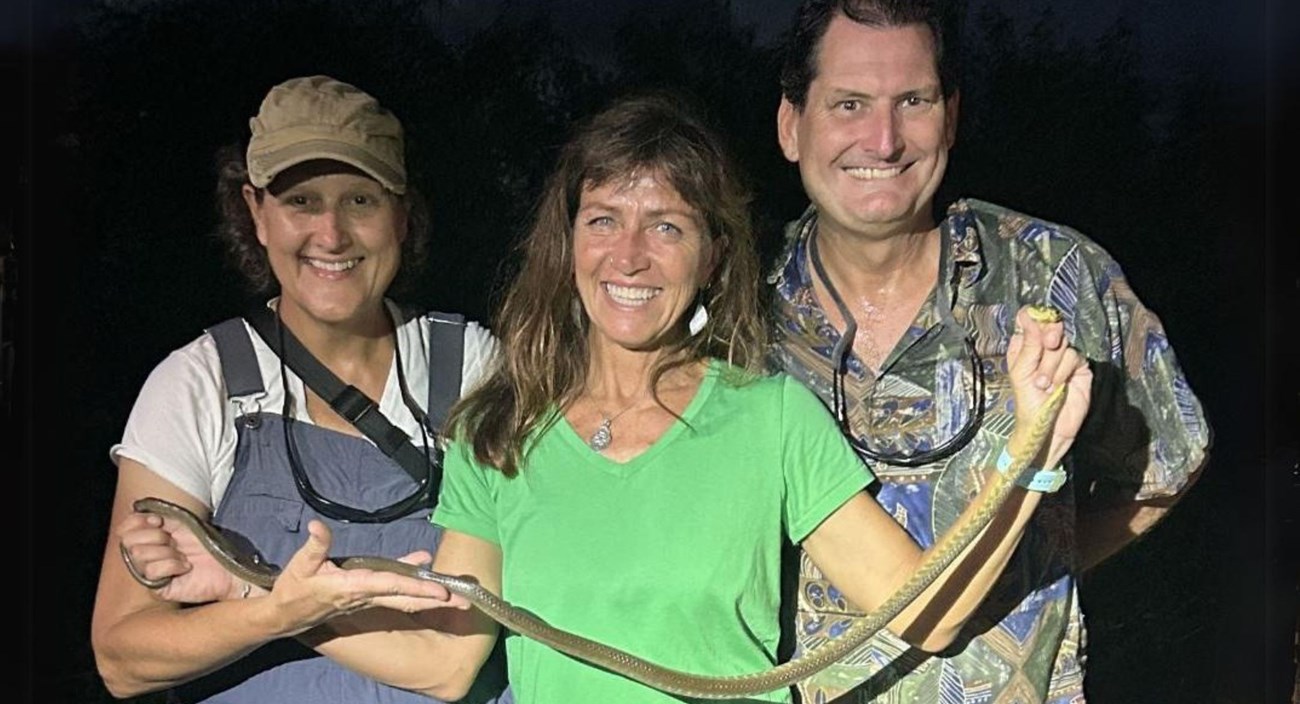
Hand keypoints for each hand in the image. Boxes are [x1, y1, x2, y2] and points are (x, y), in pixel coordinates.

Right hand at [116, 510, 237, 603]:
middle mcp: (145, 557)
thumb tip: (138, 512)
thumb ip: (160, 516)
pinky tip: (185, 568)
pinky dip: (172, 565)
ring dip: (167, 551)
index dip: (138, 522)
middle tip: (175, 542)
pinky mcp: (158, 588)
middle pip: (129, 541)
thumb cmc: (207, 546)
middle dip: (156, 536)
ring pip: (139, 554)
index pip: (125, 529)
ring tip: (183, 556)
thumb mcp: (182, 524)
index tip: (159, 521)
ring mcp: (150, 573)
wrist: (226, 568)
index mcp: (148, 540)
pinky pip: (152, 570)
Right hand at [263, 520, 467, 637]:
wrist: (285, 616)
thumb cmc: (294, 590)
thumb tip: (318, 525)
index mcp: (354, 587)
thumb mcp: (301, 565)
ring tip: (458, 596)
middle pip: (408, 599)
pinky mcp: (368, 597)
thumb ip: (316, 545)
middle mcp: (367, 596)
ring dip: (431, 597)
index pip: (392, 587)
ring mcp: (369, 599)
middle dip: (436, 600)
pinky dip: (413, 586)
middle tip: (466, 601)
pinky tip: (424, 568)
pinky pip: (396, 593)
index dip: (417, 588)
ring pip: (405, 599)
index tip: (441, 591)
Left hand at [1005, 306, 1092, 466]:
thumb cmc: (1028, 402)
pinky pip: (1074, 357)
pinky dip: (1063, 369)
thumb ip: (1028, 345)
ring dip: (1051, 363)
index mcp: (1025, 347)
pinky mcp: (1079, 368)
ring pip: (1063, 344)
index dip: (1033, 318)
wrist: (1047, 428)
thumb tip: (1029, 316)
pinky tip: (1057, 384)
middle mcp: (1045, 350)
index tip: (1031, 318)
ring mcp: (1063, 358)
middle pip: (1051, 327)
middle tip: (1048, 343)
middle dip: (1049, 334)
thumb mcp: (1021, 373)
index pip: (1030, 322)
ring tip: (1043, 383)